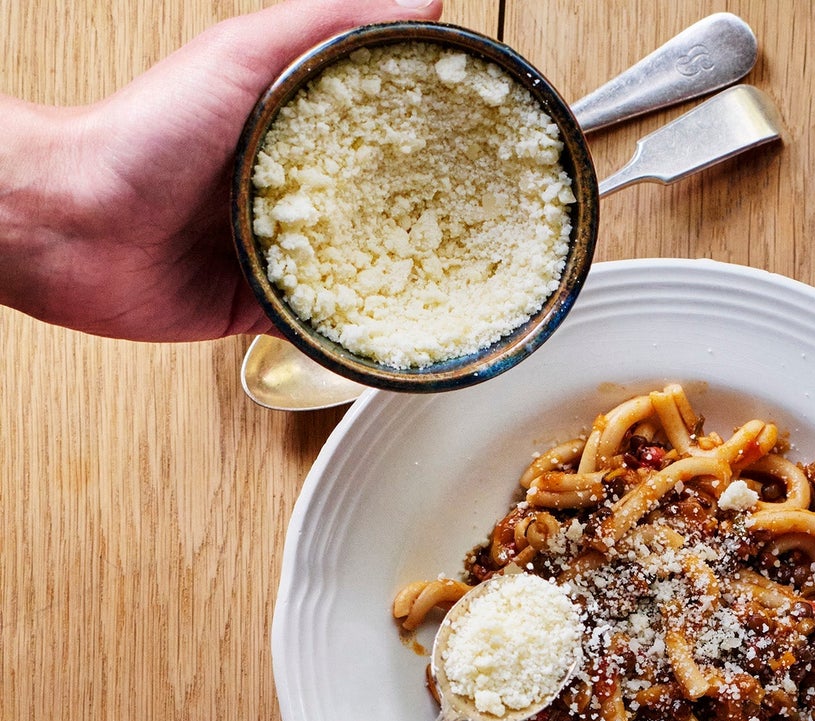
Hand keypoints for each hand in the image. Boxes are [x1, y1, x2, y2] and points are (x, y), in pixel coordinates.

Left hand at [0, 0, 439, 340]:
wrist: (72, 226)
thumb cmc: (138, 133)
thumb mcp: (242, 53)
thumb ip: (328, 23)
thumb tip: (422, 1)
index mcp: (284, 119)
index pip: (375, 122)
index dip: (427, 130)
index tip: (478, 137)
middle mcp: (282, 184)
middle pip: (374, 202)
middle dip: (426, 214)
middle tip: (484, 222)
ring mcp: (272, 249)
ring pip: (356, 270)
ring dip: (397, 281)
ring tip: (454, 285)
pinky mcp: (257, 307)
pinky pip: (320, 328)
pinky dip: (352, 334)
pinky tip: (393, 333)